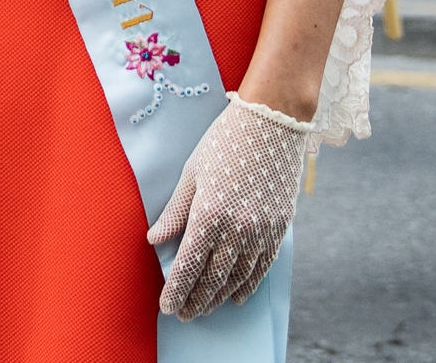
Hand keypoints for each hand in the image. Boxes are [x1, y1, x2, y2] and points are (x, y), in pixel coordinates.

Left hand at [147, 94, 311, 318]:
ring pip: (237, 277)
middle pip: (212, 278)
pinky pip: (262, 266)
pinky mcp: (279, 227)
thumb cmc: (225, 141)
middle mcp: (236, 229)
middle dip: (196, 300)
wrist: (272, 121)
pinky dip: (248, 284)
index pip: (188, 266)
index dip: (176, 291)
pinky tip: (237, 296)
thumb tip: (156, 240)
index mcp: (208, 214)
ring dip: (219, 297)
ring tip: (205, 308)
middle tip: (184, 314)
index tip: (167, 306)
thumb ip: (175, 211)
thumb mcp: (192, 173)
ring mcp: (261, 230)